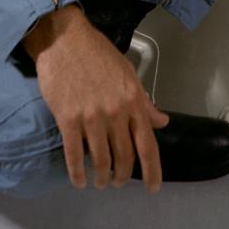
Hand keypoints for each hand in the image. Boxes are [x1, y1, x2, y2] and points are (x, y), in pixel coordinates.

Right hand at [25, 4, 170, 190]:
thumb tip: (162, 122)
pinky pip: (74, 154)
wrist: (65, 40)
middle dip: (122, 176)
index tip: (152, 188)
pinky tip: (79, 181)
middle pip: (124, 157)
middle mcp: (116, 112)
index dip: (152, 170)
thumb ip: (144, 102)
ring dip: (101, 177)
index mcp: (134, 100)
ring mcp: (91, 117)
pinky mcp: (68, 119)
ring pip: (100, 160)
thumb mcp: (128, 73)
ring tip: (100, 182)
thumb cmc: (98, 54)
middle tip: (117, 182)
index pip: (148, 144)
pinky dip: (77, 173)